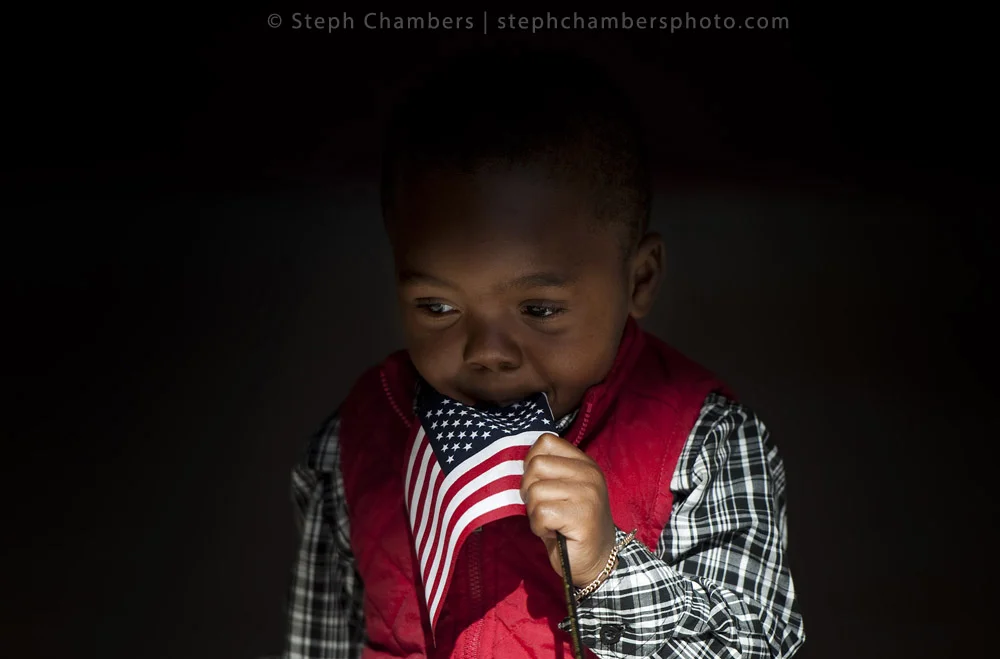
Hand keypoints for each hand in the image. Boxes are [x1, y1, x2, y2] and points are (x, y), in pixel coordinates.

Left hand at [520, 433, 616, 587]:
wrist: (597, 561)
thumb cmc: (571, 526)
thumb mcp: (562, 490)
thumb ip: (547, 472)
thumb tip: (514, 462)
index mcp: (584, 463)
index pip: (546, 442)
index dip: (532, 462)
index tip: (539, 483)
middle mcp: (589, 474)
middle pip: (536, 465)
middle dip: (529, 490)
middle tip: (544, 508)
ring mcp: (588, 493)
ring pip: (535, 491)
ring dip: (534, 512)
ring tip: (551, 522)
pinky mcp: (581, 515)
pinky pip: (540, 513)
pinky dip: (539, 527)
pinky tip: (553, 532)